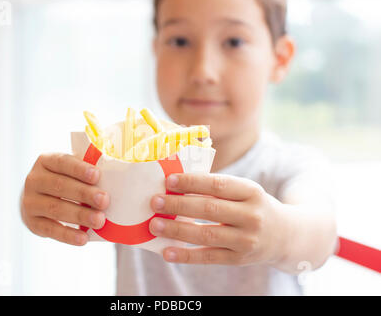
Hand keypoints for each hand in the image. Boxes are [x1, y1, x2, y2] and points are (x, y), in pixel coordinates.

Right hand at [20, 153, 109, 245]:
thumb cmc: (66, 181)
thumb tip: (115, 180)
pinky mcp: (32, 223)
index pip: (62, 162)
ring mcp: (30, 202)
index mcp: (46, 161)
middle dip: (84, 194)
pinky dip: (68, 235)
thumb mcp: (71, 171)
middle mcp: (34, 180)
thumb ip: (87, 173)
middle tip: (104, 200)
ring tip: (99, 220)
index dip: (79, 169)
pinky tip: (83, 238)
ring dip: (79, 215)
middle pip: (60, 185)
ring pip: (55, 208)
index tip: (97, 176)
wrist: (38, 200)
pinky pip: (50, 229)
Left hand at [149, 173, 285, 265]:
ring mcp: (246, 239)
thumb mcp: (244, 192)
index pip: (218, 184)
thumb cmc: (253, 207)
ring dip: (177, 230)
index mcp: (251, 191)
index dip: (192, 182)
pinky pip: (209, 257)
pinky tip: (167, 252)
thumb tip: (175, 186)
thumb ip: (217, 188)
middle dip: (179, 205)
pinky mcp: (239, 259)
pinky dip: (186, 255)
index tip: (169, 181)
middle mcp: (251, 215)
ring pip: (207, 234)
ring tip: (155, 225)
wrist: (285, 235)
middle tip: (155, 202)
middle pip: (210, 208)